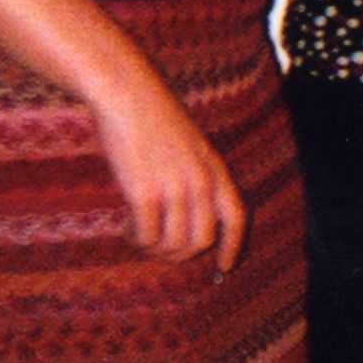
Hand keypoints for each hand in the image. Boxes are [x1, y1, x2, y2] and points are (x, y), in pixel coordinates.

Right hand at [88, 76, 246, 270]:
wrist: (127, 95)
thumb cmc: (153, 118)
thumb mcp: (191, 145)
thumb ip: (197, 175)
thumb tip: (188, 216)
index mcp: (215, 170)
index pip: (236, 218)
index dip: (232, 247)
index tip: (225, 267)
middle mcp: (200, 183)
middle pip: (201, 240)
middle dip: (180, 254)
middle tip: (160, 251)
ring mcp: (174, 189)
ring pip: (173, 244)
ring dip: (155, 249)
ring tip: (139, 238)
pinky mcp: (145, 194)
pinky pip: (147, 236)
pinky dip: (136, 239)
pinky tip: (127, 229)